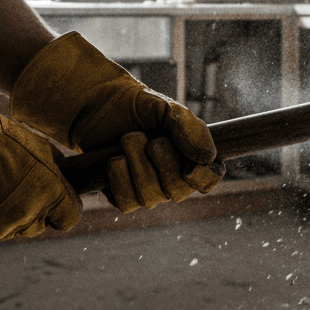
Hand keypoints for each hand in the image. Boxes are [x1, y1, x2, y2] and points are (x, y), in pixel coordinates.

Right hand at [0, 40, 80, 249]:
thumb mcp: (37, 146)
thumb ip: (52, 169)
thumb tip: (61, 178)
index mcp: (50, 194)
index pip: (68, 218)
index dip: (59, 210)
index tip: (50, 201)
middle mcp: (26, 216)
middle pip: (34, 226)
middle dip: (26, 212)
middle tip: (7, 189)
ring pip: (3, 231)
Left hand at [10, 32, 221, 208]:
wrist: (100, 107)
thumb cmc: (139, 107)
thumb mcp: (167, 108)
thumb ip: (189, 128)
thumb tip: (208, 156)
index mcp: (192, 156)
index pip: (209, 179)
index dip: (203, 177)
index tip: (189, 166)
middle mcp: (173, 178)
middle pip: (178, 191)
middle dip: (163, 164)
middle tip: (151, 140)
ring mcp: (148, 190)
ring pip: (150, 197)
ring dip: (138, 166)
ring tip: (129, 140)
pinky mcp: (122, 196)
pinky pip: (126, 202)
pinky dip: (120, 178)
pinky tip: (115, 159)